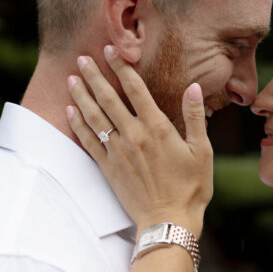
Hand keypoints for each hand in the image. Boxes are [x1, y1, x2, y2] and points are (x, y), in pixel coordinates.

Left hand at [66, 47, 212, 237]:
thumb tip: (194, 87)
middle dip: (95, 75)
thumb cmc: (191, 187)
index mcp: (157, 127)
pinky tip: (70, 110)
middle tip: (82, 57)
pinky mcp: (108, 168)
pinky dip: (78, 124)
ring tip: (71, 78)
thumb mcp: (202, 151)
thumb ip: (194, 117)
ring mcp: (118, 152)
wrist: (168, 222)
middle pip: (109, 98)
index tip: (111, 50)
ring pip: (95, 117)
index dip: (122, 67)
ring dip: (82, 95)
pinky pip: (89, 141)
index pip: (136, 89)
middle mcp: (134, 135)